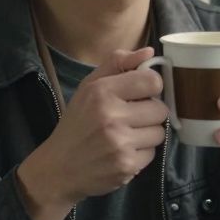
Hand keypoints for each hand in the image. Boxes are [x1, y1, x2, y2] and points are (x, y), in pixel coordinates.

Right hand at [17, 47, 168, 219]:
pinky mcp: (127, 166)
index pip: (152, 81)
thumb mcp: (89, 86)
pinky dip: (141, 153)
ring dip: (147, 133)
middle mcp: (112, 116)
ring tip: (127, 135)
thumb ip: (118, 63)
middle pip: (161, 109)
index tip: (142, 93)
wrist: (58, 167)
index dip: (151, 87)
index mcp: (102, 91)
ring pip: (159, 132)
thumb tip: (149, 52)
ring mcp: (120, 143)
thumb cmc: (77, 123)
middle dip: (149, 113)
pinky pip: (152, 153)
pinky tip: (123, 151)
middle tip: (131, 117)